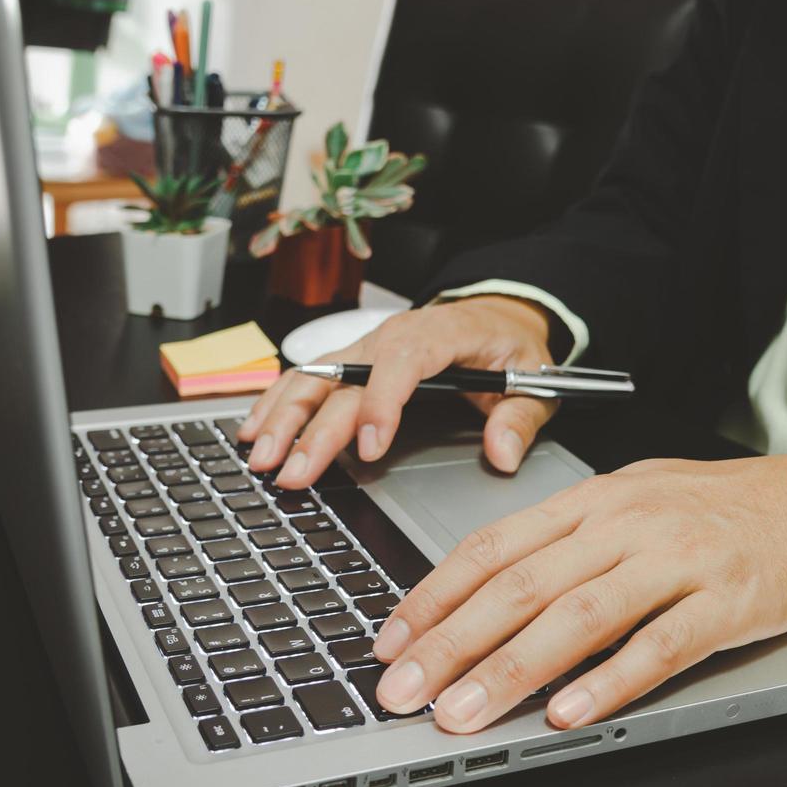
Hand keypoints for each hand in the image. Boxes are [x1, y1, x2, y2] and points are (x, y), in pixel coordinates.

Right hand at [238, 295, 556, 486]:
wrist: (497, 313)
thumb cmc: (509, 346)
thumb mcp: (531, 377)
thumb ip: (519, 417)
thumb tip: (503, 454)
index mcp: (440, 334)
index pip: (402, 363)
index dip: (382, 404)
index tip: (371, 447)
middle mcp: (394, 335)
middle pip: (345, 378)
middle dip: (315, 428)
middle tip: (294, 472)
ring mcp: (368, 344)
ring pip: (315, 375)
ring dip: (283, 416)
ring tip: (259, 456)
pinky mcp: (354, 357)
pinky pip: (310, 376)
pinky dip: (278, 402)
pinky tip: (254, 429)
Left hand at [371, 452, 786, 731]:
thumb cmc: (716, 509)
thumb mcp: (632, 500)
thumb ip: (566, 540)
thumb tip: (484, 592)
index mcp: (594, 499)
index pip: (495, 547)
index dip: (434, 597)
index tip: (389, 642)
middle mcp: (627, 525)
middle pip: (523, 586)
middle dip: (451, 644)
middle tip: (401, 692)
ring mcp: (678, 562)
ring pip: (579, 618)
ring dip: (510, 671)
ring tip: (461, 714)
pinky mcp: (724, 603)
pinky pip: (659, 647)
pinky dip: (609, 683)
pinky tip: (567, 715)